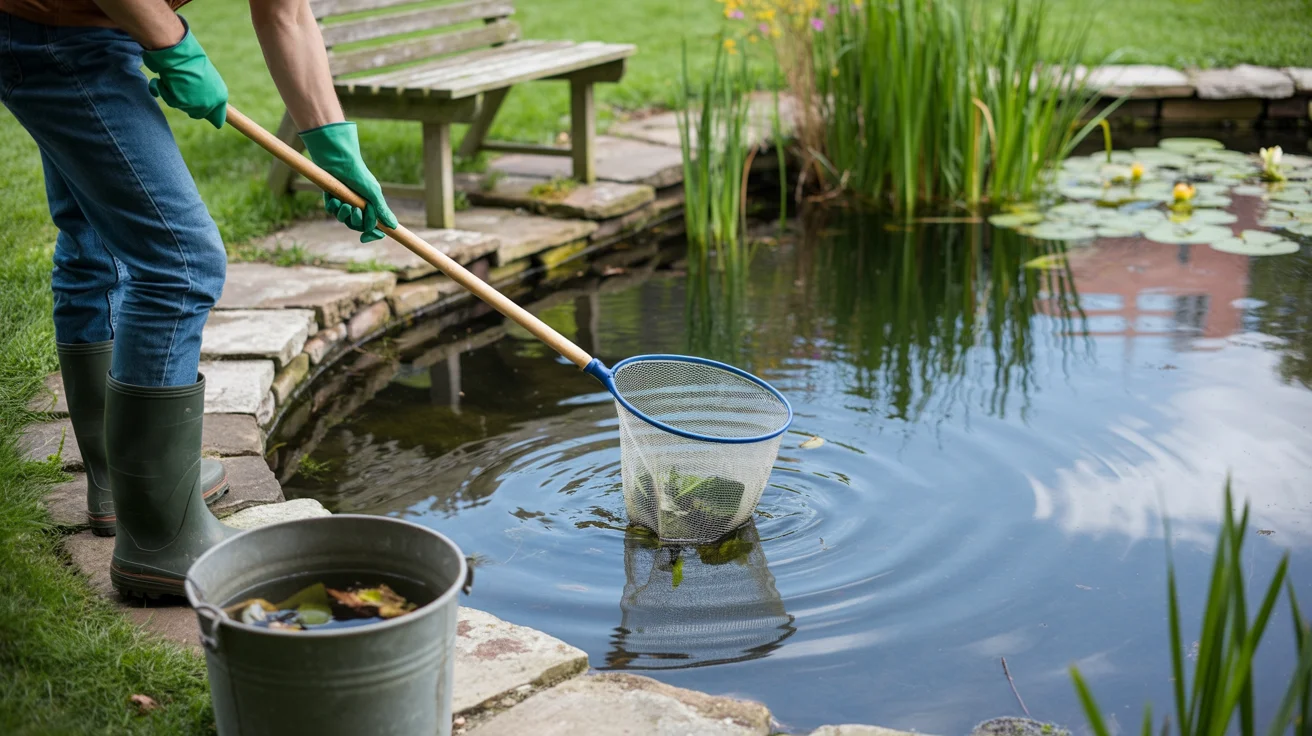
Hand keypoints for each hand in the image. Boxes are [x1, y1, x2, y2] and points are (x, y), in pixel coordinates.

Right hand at [142, 24, 227, 128]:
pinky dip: (164, 89)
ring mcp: (197, 105)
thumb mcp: (205, 76)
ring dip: (176, 94)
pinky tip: (167, 78)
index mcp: (221, 96)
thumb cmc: (191, 60)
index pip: (219, 116)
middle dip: (189, 104)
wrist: (179, 52)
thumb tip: (200, 103)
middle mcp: (211, 103)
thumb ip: (206, 90)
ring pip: (183, 107)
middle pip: (198, 114)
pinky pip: (170, 100)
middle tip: (183, 88)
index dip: (211, 115)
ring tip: (176, 78)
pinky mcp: (182, 103)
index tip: (208, 117)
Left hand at [299, 122, 396, 242]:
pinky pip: (332, 210)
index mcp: (371, 204)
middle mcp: (359, 204)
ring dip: (344, 214)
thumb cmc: (358, 175)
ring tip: (343, 203)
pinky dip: (333, 206)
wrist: (339, 160)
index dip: (371, 233)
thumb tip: (393, 226)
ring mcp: (345, 201)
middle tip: (355, 211)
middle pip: (358, 225)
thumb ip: (381, 210)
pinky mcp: (332, 197)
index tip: (366, 237)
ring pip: (344, 219)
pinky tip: (333, 197)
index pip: (373, 225)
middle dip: (356, 221)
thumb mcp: (373, 193)